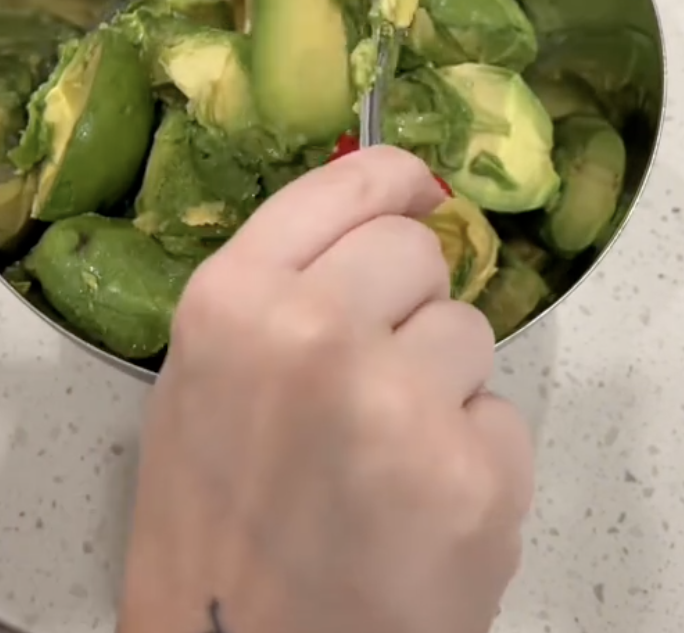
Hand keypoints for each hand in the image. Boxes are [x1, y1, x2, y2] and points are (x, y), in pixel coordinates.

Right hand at [119, 147, 533, 632]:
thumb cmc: (212, 523)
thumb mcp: (203, 376)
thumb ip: (280, 284)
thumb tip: (390, 206)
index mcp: (234, 301)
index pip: (351, 184)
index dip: (396, 182)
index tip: (421, 190)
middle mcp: (315, 333)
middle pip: (420, 252)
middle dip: (408, 301)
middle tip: (371, 374)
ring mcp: (398, 404)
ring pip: (469, 331)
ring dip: (440, 383)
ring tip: (385, 457)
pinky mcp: (471, 478)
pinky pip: (502, 416)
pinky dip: (472, 457)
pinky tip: (419, 508)